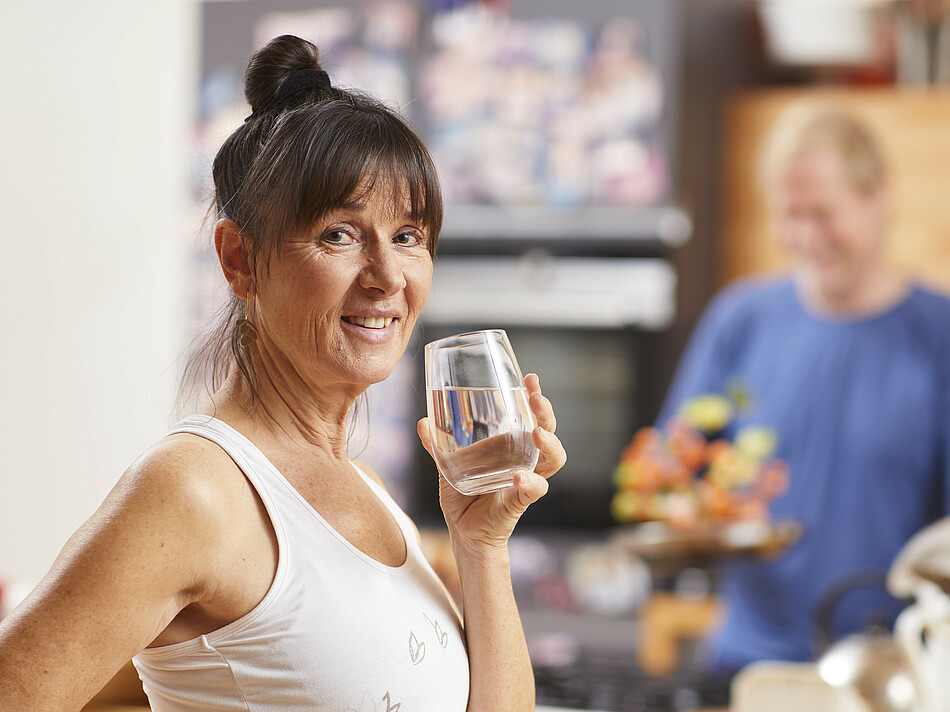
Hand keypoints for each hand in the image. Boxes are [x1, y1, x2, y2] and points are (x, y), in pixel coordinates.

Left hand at [416, 373, 566, 554]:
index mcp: (511, 445)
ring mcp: (526, 479)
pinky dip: (531, 483)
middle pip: (548, 430)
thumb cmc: (463, 496)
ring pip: (553, 459)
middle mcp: (524, 459)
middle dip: (545, 413)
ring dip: (550, 444)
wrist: (464, 532)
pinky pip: (535, 490)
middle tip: (535, 399)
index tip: (531, 379)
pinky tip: (520, 477)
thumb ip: (437, 445)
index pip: (531, 416)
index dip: (534, 397)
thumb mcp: (448, 465)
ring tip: (537, 434)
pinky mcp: (521, 501)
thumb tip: (422, 422)